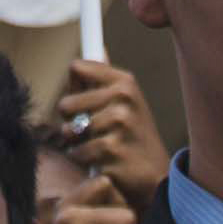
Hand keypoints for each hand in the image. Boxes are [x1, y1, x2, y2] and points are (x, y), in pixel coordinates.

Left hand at [58, 59, 163, 196]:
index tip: (83, 102)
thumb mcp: (127, 102)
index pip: (76, 68)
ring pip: (69, 130)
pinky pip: (77, 152)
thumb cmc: (134, 136)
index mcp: (124, 81)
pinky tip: (102, 162)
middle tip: (89, 131)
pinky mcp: (112, 149)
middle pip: (65, 103)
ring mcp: (119, 122)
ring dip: (77, 144)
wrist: (157, 176)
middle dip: (71, 122)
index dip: (74, 88)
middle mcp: (123, 97)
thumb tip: (98, 46)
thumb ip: (105, 78)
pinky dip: (84, 160)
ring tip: (97, 147)